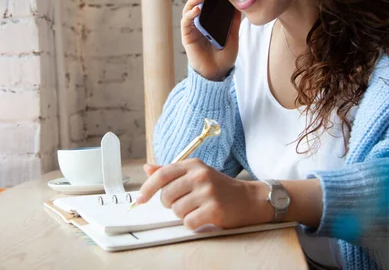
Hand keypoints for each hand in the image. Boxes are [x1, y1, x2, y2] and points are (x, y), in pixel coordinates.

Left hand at [135, 158, 272, 229]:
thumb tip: (147, 169)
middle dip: (171, 204)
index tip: (140, 199)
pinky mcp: (214, 209)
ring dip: (183, 214)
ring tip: (197, 209)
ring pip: (177, 211)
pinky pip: (188, 222)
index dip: (147, 188)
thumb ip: (171, 172)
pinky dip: (192, 223)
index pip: (162, 175)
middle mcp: (200, 175)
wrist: (248, 199)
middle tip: (185, 203)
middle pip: (166, 196)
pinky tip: (203, 217)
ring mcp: (208, 192)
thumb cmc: (219, 187)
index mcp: (193, 165)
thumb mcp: (196, 173)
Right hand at [181, 0, 241, 80]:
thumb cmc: (225, 56)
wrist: (218, 73)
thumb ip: (234, 21)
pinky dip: (190, 14)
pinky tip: (197, 9)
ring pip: (189, 10)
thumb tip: (239, 5)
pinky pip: (186, 22)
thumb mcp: (233, 35)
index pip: (206, 3)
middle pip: (195, 3)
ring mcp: (192, 29)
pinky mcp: (187, 36)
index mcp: (209, 22)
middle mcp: (199, 23)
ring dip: (193, 0)